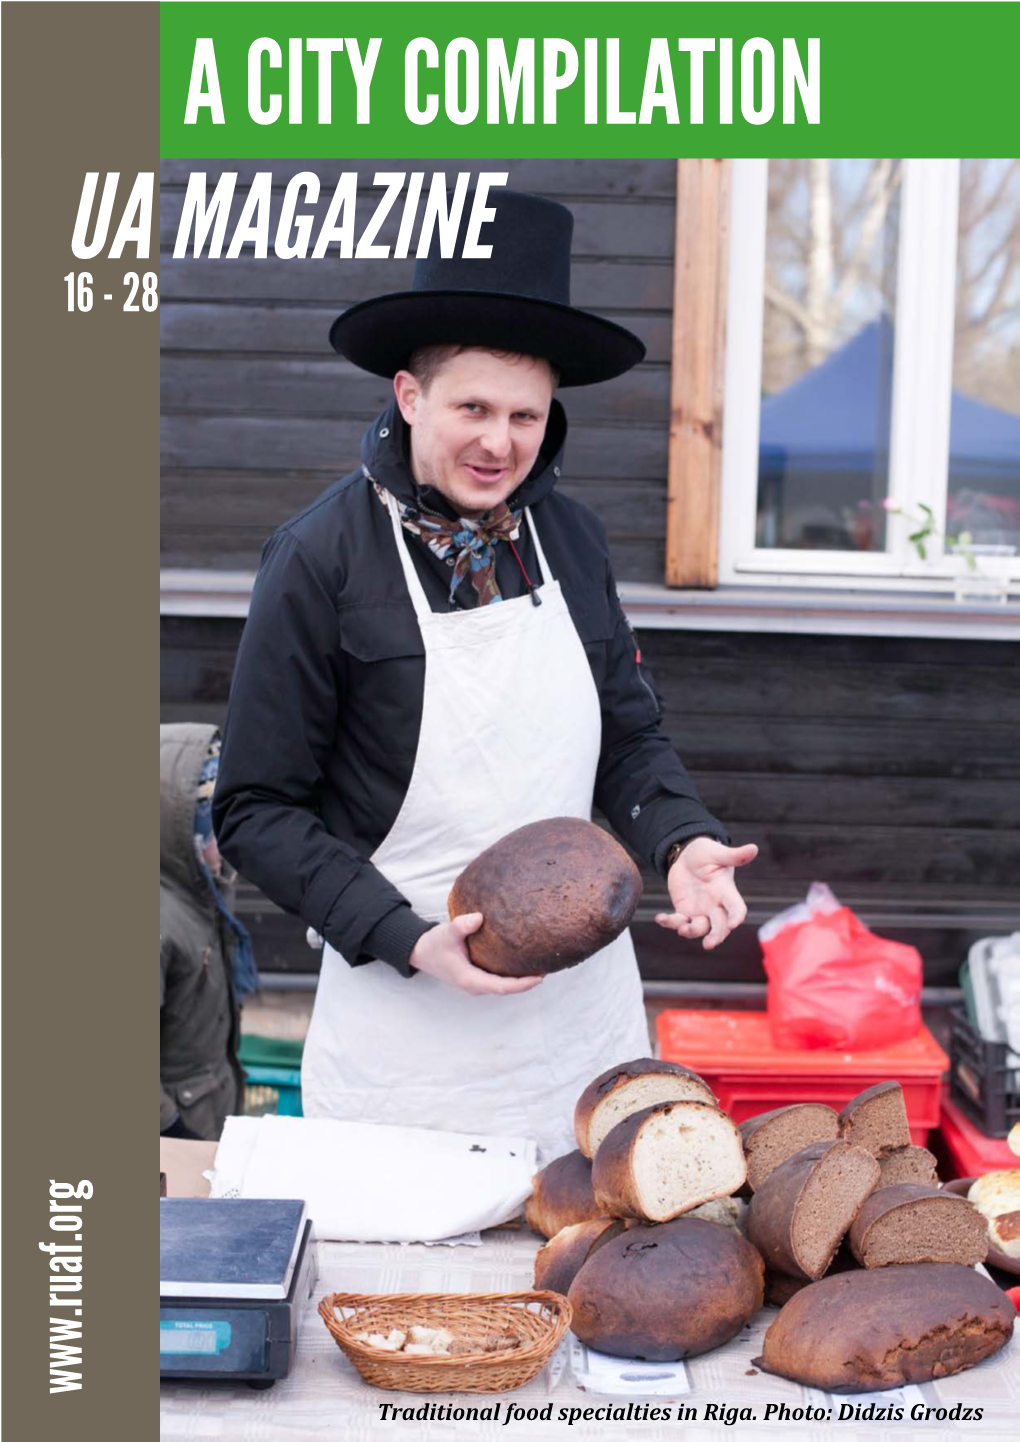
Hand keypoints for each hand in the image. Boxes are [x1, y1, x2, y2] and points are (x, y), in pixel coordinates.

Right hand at [409, 913, 543, 994]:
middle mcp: (476, 985)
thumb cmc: (434, 944)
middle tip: (548, 967)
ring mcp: (477, 983)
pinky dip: (512, 974)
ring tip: (541, 964)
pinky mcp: (477, 976)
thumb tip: (479, 917)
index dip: (522, 984)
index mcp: (471, 980)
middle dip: (527, 981)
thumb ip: (461, 925)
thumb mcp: (446, 932)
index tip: (540, 977)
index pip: (503, 987)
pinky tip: (523, 961)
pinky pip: (499, 979)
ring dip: (521, 979)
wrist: (420, 951)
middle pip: (507, 988)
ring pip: (504, 985)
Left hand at [656, 838, 757, 950]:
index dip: (736, 916)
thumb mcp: (718, 853)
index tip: (733, 924)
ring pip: (699, 928)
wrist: (686, 855)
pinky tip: (660, 918)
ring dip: (691, 932)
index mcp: (726, 891)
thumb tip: (754, 848)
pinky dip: (669, 922)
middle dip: (716, 936)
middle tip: (709, 944)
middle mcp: (715, 905)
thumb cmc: (706, 853)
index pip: (736, 907)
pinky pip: (678, 921)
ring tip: (682, 929)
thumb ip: (734, 855)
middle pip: (720, 926)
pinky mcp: (684, 910)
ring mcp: (699, 910)